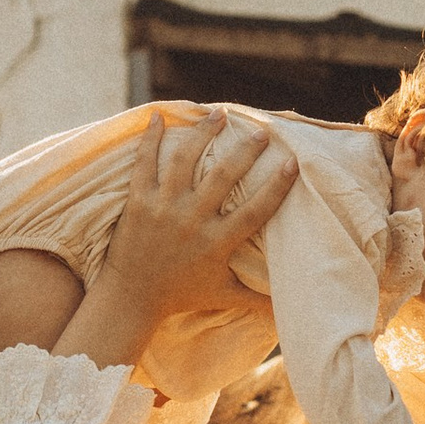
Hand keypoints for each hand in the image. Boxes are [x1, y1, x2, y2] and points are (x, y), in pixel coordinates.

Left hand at [57, 113, 298, 370]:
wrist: (131, 298)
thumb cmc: (182, 295)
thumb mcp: (224, 295)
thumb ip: (258, 299)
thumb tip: (290, 309)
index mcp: (216, 242)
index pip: (255, 211)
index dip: (276, 186)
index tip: (293, 162)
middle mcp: (191, 221)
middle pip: (223, 176)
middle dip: (245, 150)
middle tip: (263, 130)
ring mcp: (163, 208)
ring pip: (185, 160)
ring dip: (203, 133)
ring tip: (218, 113)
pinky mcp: (138, 202)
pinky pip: (144, 163)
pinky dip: (150, 138)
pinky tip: (158, 116)